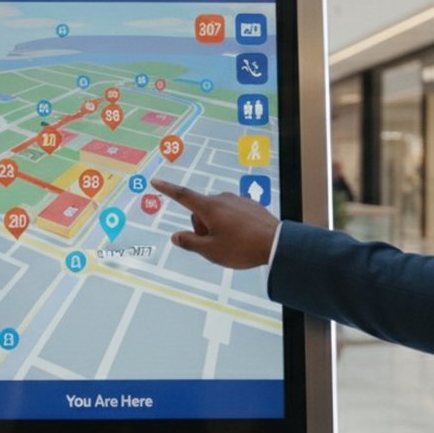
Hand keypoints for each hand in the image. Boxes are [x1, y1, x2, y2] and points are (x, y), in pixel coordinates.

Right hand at [152, 179, 278, 269]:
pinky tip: (243, 237)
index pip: (183, 195)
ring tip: (232, 243)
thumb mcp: (211, 251)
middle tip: (215, 244)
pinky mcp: (250, 205)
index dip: (167, 189)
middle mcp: (222, 199)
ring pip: (216, 212)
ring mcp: (237, 200)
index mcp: (210, 207)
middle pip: (200, 211)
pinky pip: (232, 213)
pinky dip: (231, 224)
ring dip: (216, 226)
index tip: (156, 181)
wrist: (277, 244)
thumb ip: (190, 242)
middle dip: (201, 226)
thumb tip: (175, 236)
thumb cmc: (242, 248)